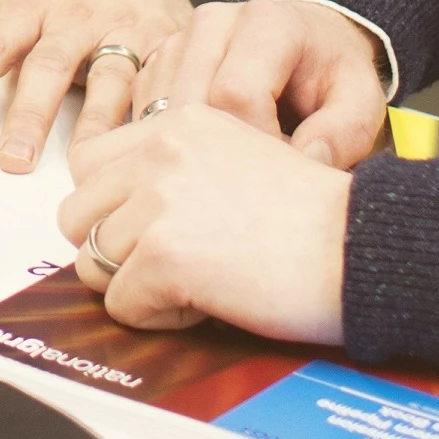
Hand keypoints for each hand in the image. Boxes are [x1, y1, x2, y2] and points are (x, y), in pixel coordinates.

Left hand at [0, 0, 189, 169]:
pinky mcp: (161, 45)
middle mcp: (70, 16)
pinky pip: (158, 85)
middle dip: (28, 115)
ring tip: (79, 167)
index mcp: (20, 3)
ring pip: (108, 78)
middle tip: (9, 162)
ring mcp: (119, 30)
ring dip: (93, 124)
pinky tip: (143, 150)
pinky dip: (151, 115)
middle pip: (46, 66)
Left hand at [58, 101, 354, 342]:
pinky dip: (161, 317)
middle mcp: (160, 151)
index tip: (156, 229)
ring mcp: (157, 201)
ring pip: (92, 263)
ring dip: (139, 285)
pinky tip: (213, 300)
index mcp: (178, 121)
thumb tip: (114, 216)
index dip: (113, 207)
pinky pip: (123, 305)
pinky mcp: (163, 254)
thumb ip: (175, 169)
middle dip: (116, 250)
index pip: (89, 163)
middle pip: (76, 213)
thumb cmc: (316, 216)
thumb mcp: (240, 156)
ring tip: (201, 281)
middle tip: (177, 264)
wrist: (362, 246)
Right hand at [156, 0, 390, 167]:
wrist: (310, 41)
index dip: (254, 149)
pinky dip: (165, 147)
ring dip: (186, 156)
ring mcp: (179, 39)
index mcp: (267, 23)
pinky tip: (199, 165)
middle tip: (246, 194)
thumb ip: (344, 132)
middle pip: (189, 106)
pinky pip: (144, 112)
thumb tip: (306, 160)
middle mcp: (213, 22)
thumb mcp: (361, 102)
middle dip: (216, 160)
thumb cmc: (331, 74)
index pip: (236, 95)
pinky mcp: (158, 61)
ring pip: (159, 113)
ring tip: (225, 181)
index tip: (277, 180)